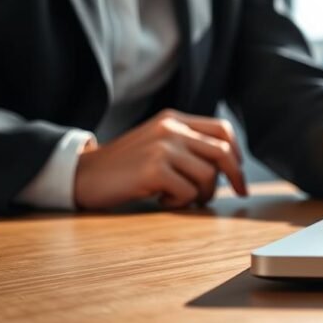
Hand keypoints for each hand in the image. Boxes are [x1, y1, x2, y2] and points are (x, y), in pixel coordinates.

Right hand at [73, 109, 246, 209]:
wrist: (82, 175)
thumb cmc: (125, 166)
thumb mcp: (157, 143)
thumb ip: (187, 145)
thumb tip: (228, 165)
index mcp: (174, 120)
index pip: (222, 129)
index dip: (237, 152)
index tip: (239, 171)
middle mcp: (170, 129)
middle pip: (222, 151)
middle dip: (236, 175)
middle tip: (239, 192)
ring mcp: (161, 148)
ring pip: (207, 176)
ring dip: (201, 194)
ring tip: (183, 198)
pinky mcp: (153, 170)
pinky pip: (187, 192)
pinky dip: (180, 202)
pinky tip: (162, 200)